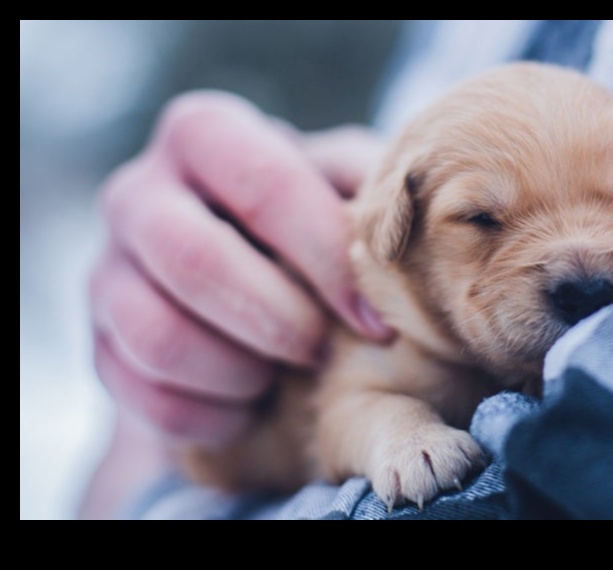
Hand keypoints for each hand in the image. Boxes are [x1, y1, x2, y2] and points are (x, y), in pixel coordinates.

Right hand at [89, 91, 392, 446]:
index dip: (326, 257)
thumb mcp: (349, 187)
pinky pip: (146, 397)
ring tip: (285, 375)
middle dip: (278, 320)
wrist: (253, 282)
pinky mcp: (100, 345)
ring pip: (157, 335)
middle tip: (323, 350)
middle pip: (194, 260)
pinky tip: (253, 404)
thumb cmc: (318, 224)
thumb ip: (373, 188)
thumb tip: (411, 221)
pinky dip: (213, 414)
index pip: (264, 185)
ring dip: (241, 371)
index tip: (375, 318)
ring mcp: (107, 270)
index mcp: (205, 134)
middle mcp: (138, 192)